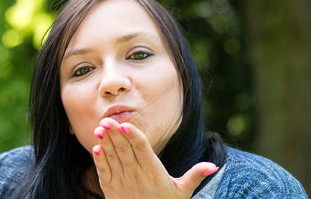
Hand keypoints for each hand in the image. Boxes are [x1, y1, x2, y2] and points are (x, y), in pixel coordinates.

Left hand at [92, 118, 217, 198]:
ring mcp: (122, 182)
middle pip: (124, 150)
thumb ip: (195, 176)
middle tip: (107, 119)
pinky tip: (96, 148)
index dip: (133, 136)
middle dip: (115, 134)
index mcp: (153, 172)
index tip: (125, 124)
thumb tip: (214, 165)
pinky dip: (99, 160)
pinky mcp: (111, 190)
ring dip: (105, 142)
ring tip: (100, 128)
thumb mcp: (182, 192)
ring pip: (113, 158)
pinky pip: (104, 172)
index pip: (142, 149)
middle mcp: (136, 175)